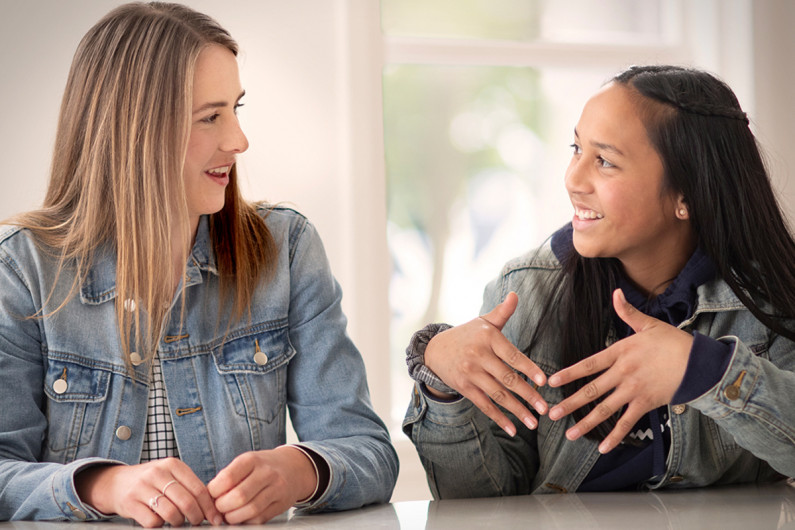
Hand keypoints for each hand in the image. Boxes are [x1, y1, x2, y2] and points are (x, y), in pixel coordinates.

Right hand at [74, 458, 221, 527]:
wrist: (116, 483)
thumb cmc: (151, 481)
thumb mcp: (170, 475)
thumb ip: (188, 486)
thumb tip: (212, 507)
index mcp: (173, 465)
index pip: (199, 488)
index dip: (209, 507)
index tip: (216, 518)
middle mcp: (158, 473)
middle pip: (187, 501)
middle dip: (196, 517)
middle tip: (198, 523)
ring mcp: (143, 488)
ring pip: (171, 513)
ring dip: (179, 523)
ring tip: (178, 522)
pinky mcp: (130, 503)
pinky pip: (153, 521)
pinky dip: (160, 525)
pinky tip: (160, 522)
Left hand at [207, 446, 316, 523]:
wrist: (294, 467)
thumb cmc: (263, 466)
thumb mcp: (246, 462)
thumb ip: (228, 476)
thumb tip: (209, 496)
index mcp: (252, 459)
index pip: (228, 478)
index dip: (214, 491)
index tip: (211, 495)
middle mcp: (267, 473)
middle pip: (239, 496)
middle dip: (223, 507)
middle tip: (219, 508)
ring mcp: (277, 489)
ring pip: (250, 510)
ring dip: (233, 517)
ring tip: (228, 514)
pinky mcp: (282, 504)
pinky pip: (260, 518)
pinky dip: (246, 520)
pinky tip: (242, 516)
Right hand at [424, 291, 547, 435]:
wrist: (434, 350)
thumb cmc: (467, 334)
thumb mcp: (483, 322)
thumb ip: (502, 312)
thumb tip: (515, 294)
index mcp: (488, 338)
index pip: (512, 355)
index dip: (528, 368)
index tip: (544, 381)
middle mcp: (478, 356)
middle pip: (507, 378)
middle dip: (528, 395)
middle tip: (545, 408)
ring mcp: (470, 373)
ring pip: (497, 394)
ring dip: (517, 410)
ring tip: (533, 422)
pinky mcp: (464, 388)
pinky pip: (484, 405)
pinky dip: (499, 418)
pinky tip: (512, 429)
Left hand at [547, 288, 692, 452]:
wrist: (700, 362)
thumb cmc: (673, 342)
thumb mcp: (648, 324)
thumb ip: (627, 312)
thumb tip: (615, 292)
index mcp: (620, 352)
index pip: (588, 364)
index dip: (569, 373)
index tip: (551, 381)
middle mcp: (623, 373)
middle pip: (591, 390)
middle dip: (569, 404)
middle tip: (550, 414)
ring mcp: (634, 390)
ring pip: (605, 409)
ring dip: (586, 423)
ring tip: (569, 435)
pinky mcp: (646, 403)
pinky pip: (628, 422)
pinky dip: (615, 436)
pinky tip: (603, 448)